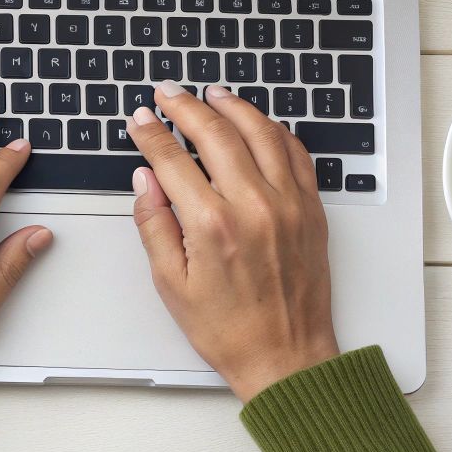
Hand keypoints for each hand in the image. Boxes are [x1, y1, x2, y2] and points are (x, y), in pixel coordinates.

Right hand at [127, 80, 338, 401]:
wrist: (287, 358)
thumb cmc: (229, 330)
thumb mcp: (171, 284)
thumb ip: (154, 224)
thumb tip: (145, 180)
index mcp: (212, 225)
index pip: (172, 159)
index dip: (151, 133)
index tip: (140, 119)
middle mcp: (253, 206)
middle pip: (215, 132)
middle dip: (186, 106)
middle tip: (168, 93)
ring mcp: (288, 203)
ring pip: (260, 132)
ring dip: (233, 106)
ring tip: (212, 94)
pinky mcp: (311, 209)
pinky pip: (295, 152)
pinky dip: (274, 129)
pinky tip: (257, 122)